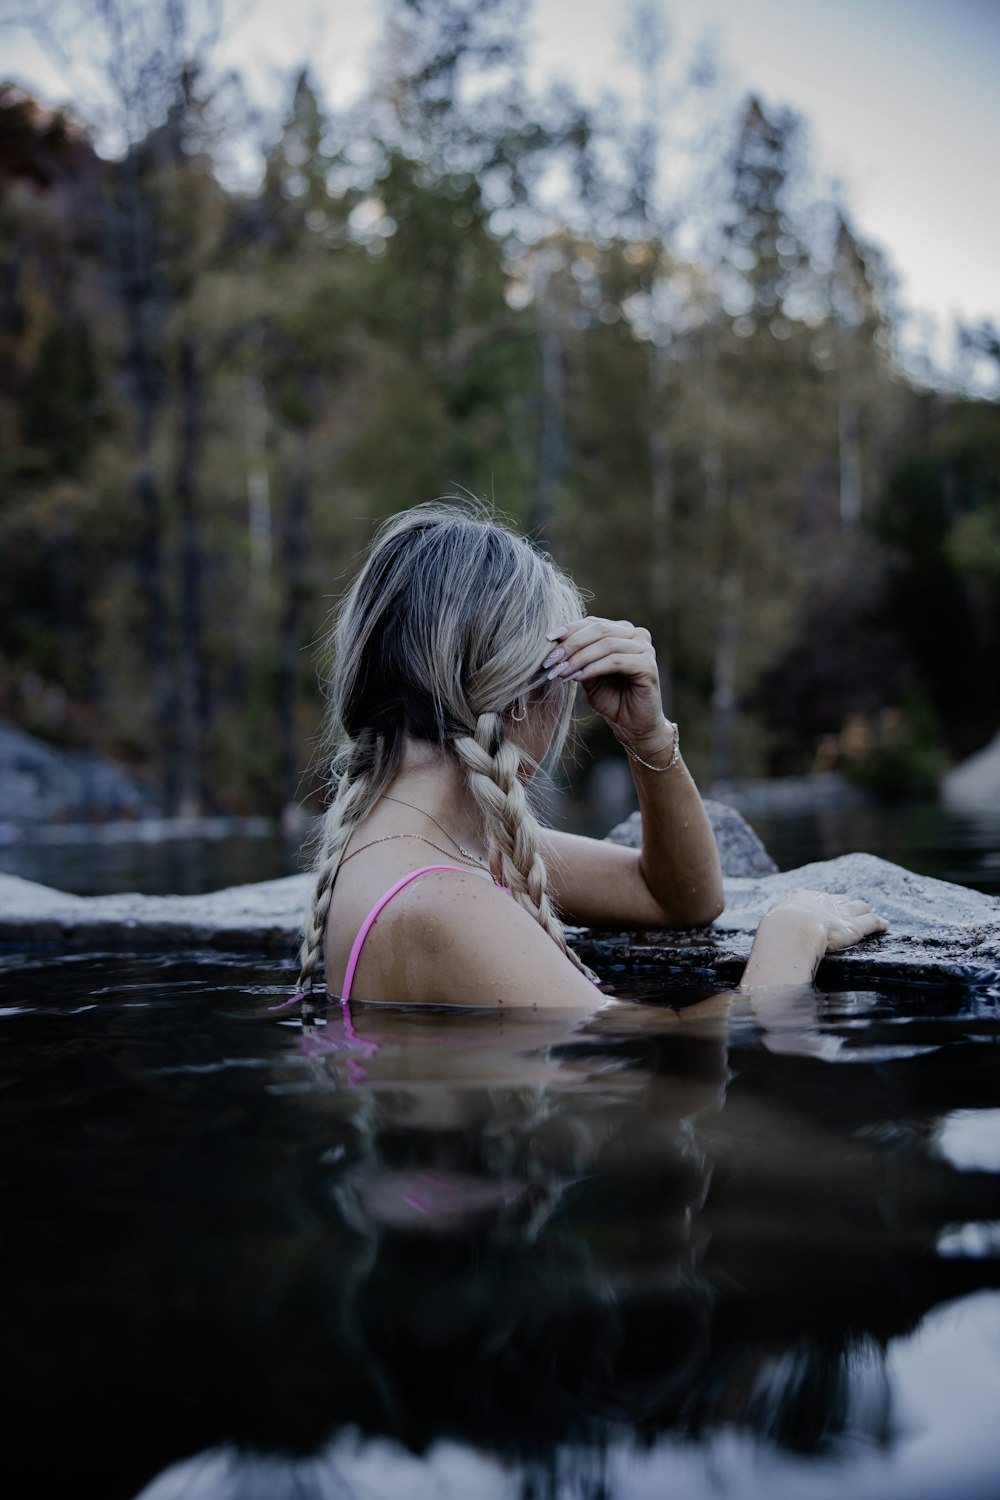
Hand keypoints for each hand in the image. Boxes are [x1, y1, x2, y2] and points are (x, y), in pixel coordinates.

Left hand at [543, 616, 665, 743]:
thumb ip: (577, 657)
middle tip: (552, 660)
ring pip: (606, 644)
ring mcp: (645, 649)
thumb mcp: (588, 674)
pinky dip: (594, 668)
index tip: (547, 640)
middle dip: (571, 645)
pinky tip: (578, 678)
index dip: (569, 629)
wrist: (633, 725)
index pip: (592, 622)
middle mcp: (636, 635)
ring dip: (579, 658)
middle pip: (599, 630)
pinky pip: (615, 661)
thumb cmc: (612, 698)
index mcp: (622, 631)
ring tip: (561, 672)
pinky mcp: (648, 666)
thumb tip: (554, 644)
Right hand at [767, 890, 888, 952]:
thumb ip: (777, 931)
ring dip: (864, 911)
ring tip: (869, 915)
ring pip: (858, 907)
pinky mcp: (855, 926)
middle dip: (845, 904)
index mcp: (801, 898)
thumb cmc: (778, 931)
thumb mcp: (773, 927)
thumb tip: (771, 945)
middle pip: (840, 899)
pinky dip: (879, 923)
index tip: (825, 908)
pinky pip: (872, 921)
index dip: (823, 904)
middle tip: (850, 910)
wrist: (793, 929)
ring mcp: (841, 912)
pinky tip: (885, 926)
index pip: (817, 898)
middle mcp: (823, 901)